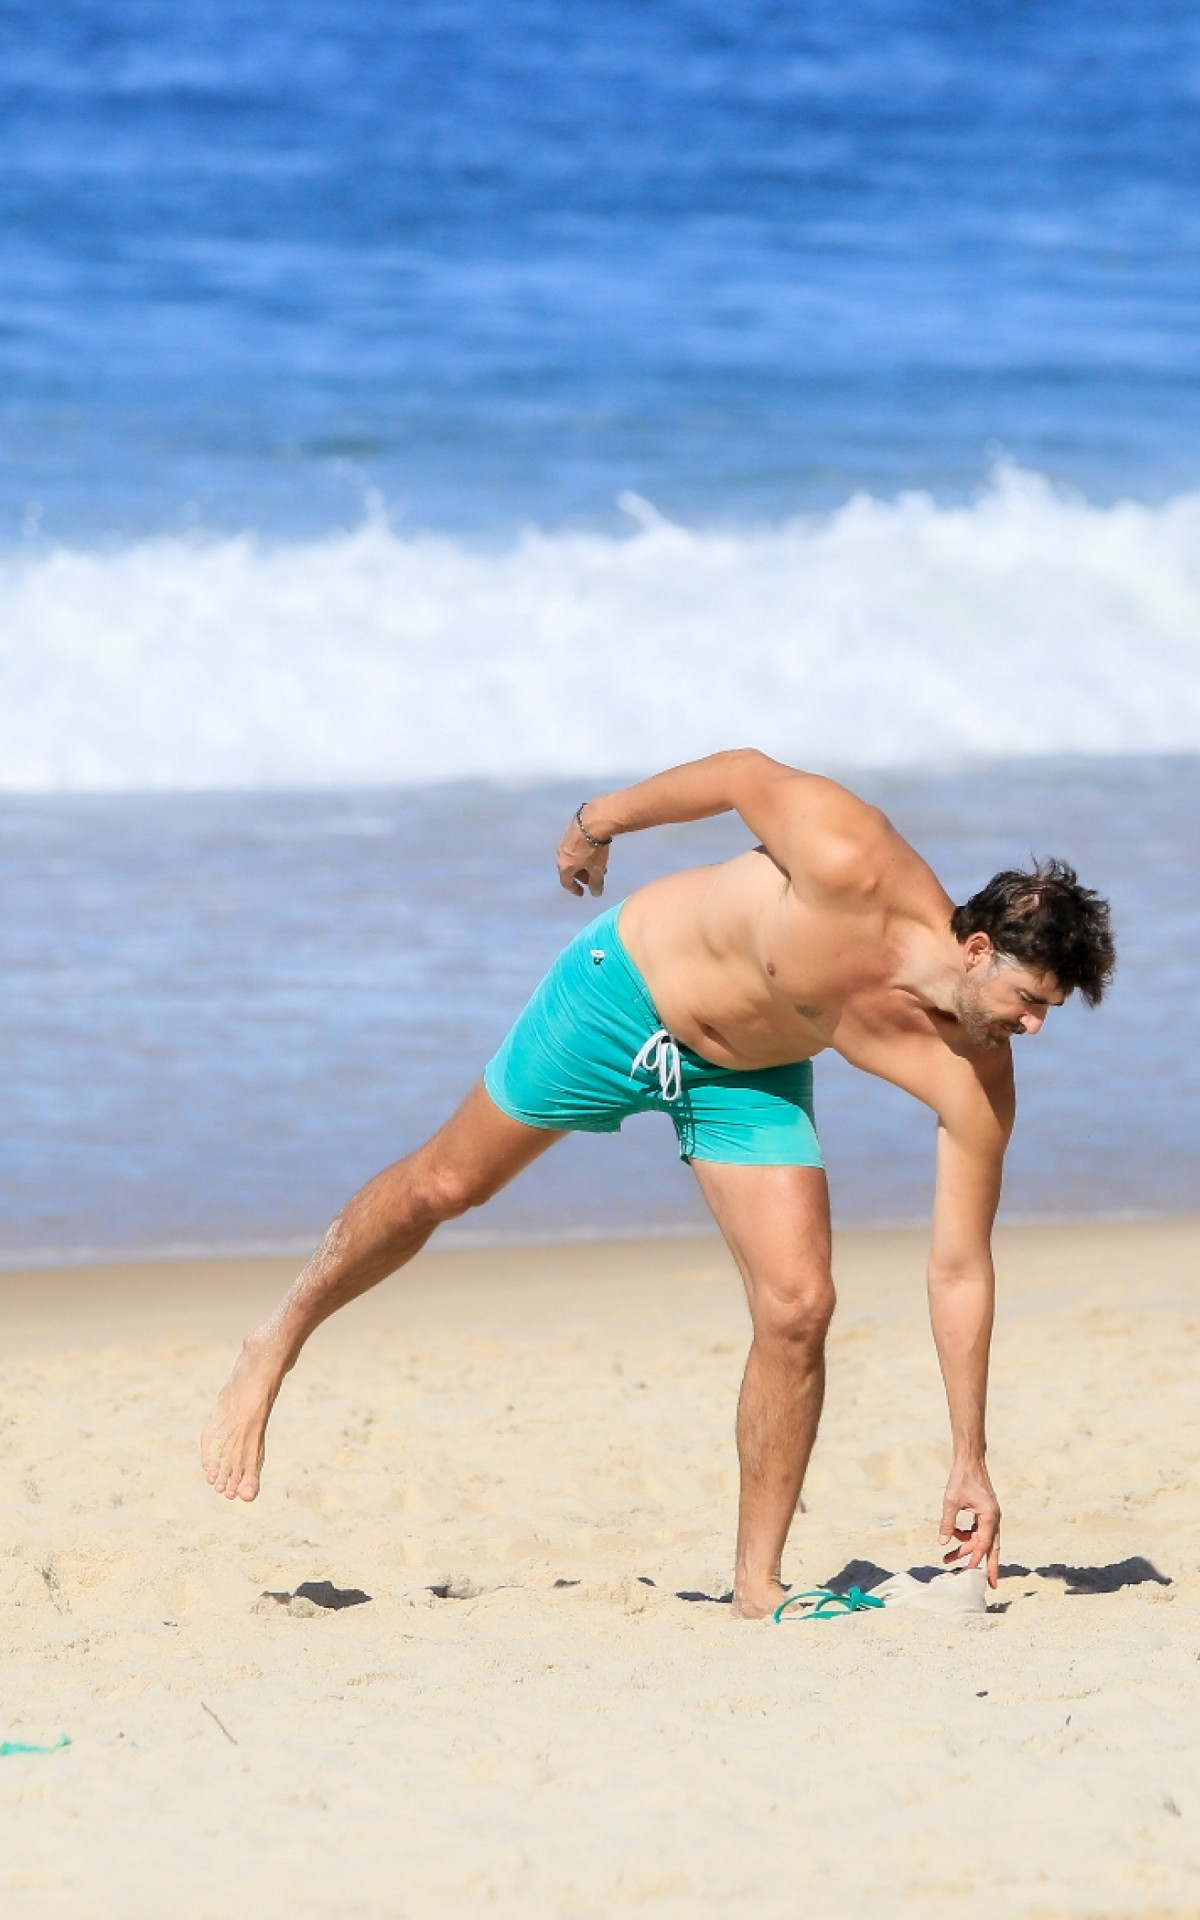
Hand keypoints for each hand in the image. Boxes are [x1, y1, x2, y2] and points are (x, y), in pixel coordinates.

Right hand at [556, 811, 610, 897]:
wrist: (593, 821)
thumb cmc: (594, 849)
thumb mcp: (597, 869)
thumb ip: (596, 882)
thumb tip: (596, 893)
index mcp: (564, 865)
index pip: (566, 882)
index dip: (574, 889)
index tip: (582, 893)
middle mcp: (561, 853)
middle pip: (569, 869)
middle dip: (581, 876)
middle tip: (593, 878)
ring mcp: (564, 841)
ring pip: (572, 857)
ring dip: (582, 863)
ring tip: (596, 864)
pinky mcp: (571, 830)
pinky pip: (575, 846)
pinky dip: (582, 852)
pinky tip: (593, 850)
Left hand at [939, 1459, 1000, 1586]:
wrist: (970, 1461)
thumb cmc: (961, 1479)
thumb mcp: (951, 1502)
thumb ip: (947, 1524)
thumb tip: (942, 1543)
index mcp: (989, 1516)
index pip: (983, 1543)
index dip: (975, 1558)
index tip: (970, 1572)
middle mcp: (994, 1518)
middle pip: (992, 1548)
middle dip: (990, 1567)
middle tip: (990, 1586)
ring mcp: (991, 1515)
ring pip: (983, 1540)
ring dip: (968, 1549)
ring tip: (948, 1559)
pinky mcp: (986, 1513)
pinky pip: (978, 1531)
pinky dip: (967, 1537)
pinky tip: (953, 1538)